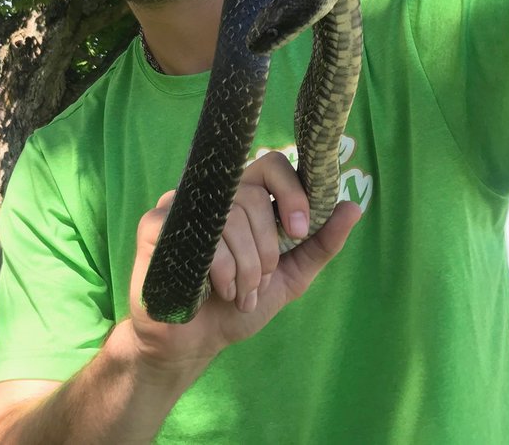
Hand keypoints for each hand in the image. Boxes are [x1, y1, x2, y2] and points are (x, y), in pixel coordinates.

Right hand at [124, 151, 360, 374]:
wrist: (194, 343)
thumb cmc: (239, 305)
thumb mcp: (290, 276)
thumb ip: (320, 243)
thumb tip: (354, 206)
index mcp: (245, 197)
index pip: (272, 166)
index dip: (292, 193)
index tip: (300, 231)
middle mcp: (213, 194)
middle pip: (253, 198)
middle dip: (266, 250)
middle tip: (260, 281)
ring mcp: (181, 205)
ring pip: (230, 219)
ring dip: (245, 268)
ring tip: (239, 294)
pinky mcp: (155, 224)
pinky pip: (201, 237)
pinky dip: (219, 271)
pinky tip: (214, 291)